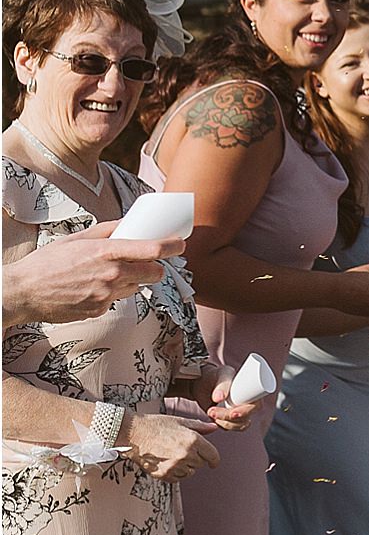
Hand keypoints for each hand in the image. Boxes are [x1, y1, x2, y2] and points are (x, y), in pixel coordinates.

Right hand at [4, 223, 183, 324]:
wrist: (22, 293)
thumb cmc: (47, 262)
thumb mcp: (77, 238)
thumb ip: (108, 230)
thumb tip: (130, 223)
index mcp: (107, 252)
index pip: (153, 250)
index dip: (172, 246)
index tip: (180, 243)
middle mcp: (111, 275)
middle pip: (155, 273)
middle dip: (155, 266)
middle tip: (147, 261)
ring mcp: (106, 296)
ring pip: (137, 287)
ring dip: (132, 280)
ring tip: (107, 274)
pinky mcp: (100, 310)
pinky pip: (117, 300)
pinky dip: (112, 293)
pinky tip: (92, 288)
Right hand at [124, 411, 222, 480]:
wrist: (132, 433)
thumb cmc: (155, 425)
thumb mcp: (181, 421)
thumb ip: (200, 427)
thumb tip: (214, 428)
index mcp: (193, 440)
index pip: (212, 456)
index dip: (214, 460)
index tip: (213, 463)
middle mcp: (185, 455)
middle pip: (201, 464)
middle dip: (197, 459)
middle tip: (185, 451)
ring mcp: (174, 466)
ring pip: (190, 472)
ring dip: (186, 467)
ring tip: (175, 456)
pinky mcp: (162, 474)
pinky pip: (177, 479)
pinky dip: (176, 473)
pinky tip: (168, 463)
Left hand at [192, 365, 259, 431]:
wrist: (203, 382)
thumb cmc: (217, 374)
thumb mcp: (221, 375)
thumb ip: (222, 385)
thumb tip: (219, 398)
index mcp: (254, 392)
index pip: (256, 406)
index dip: (246, 412)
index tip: (232, 413)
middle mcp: (249, 404)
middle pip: (246, 419)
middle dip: (229, 418)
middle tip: (212, 411)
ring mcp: (239, 413)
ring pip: (237, 425)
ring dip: (223, 422)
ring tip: (209, 411)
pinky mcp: (229, 420)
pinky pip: (228, 428)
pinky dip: (219, 424)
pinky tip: (211, 415)